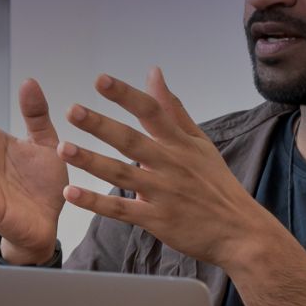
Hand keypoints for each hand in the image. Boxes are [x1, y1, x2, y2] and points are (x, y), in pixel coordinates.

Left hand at [56, 67, 277, 266]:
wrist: (241, 231)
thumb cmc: (218, 186)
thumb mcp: (200, 143)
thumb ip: (173, 109)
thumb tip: (154, 74)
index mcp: (180, 144)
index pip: (151, 112)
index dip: (126, 96)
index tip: (101, 81)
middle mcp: (171, 165)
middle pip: (131, 141)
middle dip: (101, 125)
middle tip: (73, 111)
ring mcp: (164, 193)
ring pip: (122, 174)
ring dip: (92, 162)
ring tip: (64, 149)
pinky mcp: (158, 220)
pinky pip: (123, 210)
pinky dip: (97, 203)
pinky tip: (73, 193)